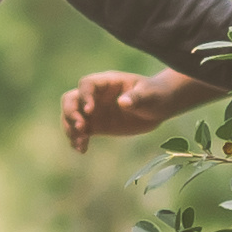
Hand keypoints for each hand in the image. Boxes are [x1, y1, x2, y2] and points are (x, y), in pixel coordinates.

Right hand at [62, 69, 180, 149]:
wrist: (160, 107)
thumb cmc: (156, 94)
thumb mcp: (149, 95)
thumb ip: (136, 98)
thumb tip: (123, 102)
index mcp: (108, 82)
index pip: (87, 84)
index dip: (84, 96)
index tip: (89, 111)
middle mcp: (96, 95)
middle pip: (71, 99)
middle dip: (71, 113)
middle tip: (81, 128)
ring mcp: (94, 111)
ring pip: (71, 116)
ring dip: (70, 129)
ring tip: (81, 142)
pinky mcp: (97, 125)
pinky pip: (80, 132)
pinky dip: (77, 140)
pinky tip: (82, 149)